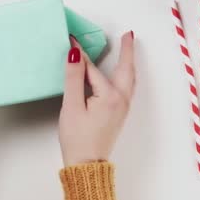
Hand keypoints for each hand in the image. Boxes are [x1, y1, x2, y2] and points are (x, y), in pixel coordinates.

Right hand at [59, 32, 135, 166]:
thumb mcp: (71, 106)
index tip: (71, 39)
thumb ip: (73, 78)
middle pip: (125, 69)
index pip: (92, 69)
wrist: (87, 164)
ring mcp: (123, 107)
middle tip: (127, 35)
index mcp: (110, 96)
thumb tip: (74, 54)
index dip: (79, 54)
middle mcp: (121, 99)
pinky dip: (125, 74)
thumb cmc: (78, 139)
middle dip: (127, 51)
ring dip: (128, 62)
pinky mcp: (119, 113)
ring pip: (128, 78)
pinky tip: (121, 73)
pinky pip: (126, 87)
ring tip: (127, 49)